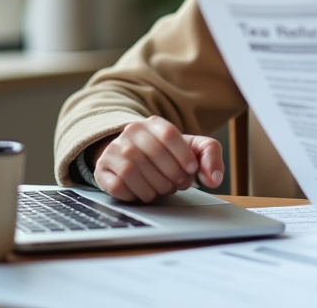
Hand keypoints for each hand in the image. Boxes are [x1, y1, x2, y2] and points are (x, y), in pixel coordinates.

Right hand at [92, 116, 224, 201]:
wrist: (135, 156)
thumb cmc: (168, 155)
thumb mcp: (193, 149)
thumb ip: (210, 155)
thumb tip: (214, 178)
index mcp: (154, 123)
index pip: (168, 134)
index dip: (182, 155)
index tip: (190, 170)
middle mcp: (131, 132)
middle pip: (151, 153)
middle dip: (170, 175)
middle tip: (178, 184)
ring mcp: (114, 150)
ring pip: (131, 170)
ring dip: (153, 187)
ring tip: (162, 190)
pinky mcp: (102, 169)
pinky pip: (116, 185)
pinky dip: (134, 194)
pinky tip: (143, 193)